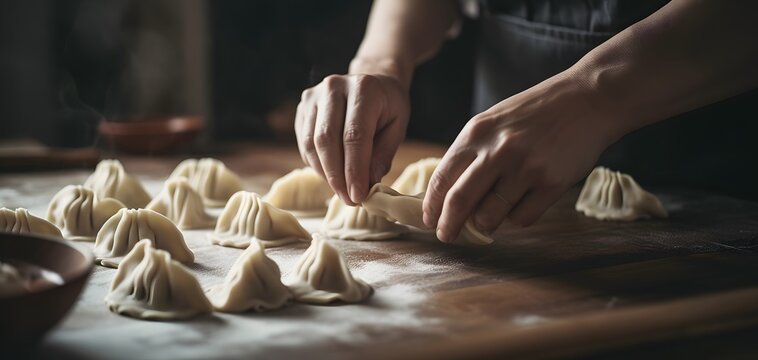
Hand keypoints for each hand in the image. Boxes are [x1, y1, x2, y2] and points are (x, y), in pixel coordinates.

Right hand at [295, 73, 409, 204]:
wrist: (372, 81)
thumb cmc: (388, 107)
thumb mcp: (397, 127)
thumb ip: (382, 155)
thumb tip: (367, 186)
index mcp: (363, 89)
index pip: (354, 136)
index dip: (354, 170)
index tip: (358, 196)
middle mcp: (334, 87)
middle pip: (327, 140)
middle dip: (337, 176)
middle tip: (349, 200)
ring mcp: (313, 96)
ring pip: (312, 144)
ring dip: (325, 174)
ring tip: (342, 191)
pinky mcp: (302, 107)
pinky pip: (304, 143)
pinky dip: (317, 165)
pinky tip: (331, 176)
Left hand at [422, 74, 619, 241]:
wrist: (588, 99)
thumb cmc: (536, 112)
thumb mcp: (493, 121)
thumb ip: (471, 153)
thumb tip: (448, 194)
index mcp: (476, 133)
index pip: (442, 178)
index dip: (431, 205)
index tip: (429, 220)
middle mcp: (497, 151)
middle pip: (459, 202)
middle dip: (448, 226)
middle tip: (447, 235)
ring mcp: (525, 168)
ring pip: (490, 216)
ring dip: (485, 224)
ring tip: (488, 219)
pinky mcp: (551, 184)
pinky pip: (522, 218)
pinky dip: (517, 218)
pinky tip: (522, 204)